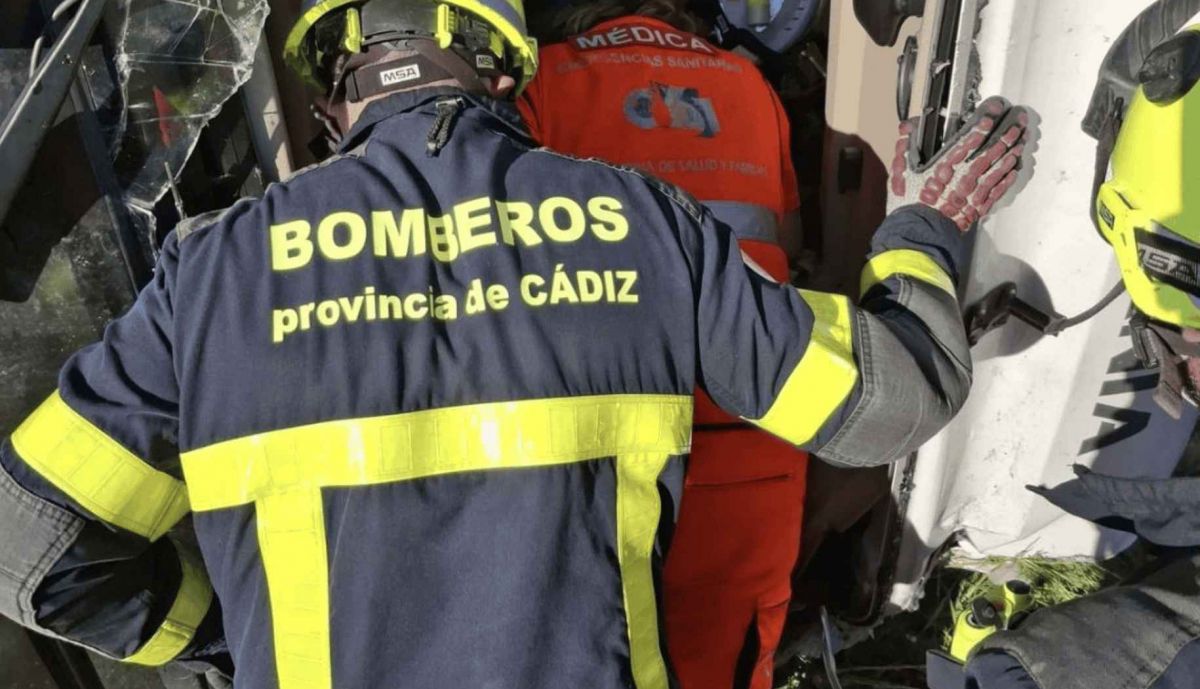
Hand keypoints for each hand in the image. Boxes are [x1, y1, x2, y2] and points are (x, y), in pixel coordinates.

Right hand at [890, 96, 1032, 230]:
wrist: (920, 233)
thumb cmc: (910, 205)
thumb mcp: (901, 175)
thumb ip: (904, 150)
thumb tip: (905, 130)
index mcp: (946, 166)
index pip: (967, 142)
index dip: (981, 128)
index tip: (990, 118)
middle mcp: (964, 176)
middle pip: (989, 153)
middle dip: (1005, 137)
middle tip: (1017, 125)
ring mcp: (974, 192)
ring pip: (997, 169)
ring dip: (1010, 155)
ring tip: (1020, 143)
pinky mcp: (978, 206)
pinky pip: (997, 190)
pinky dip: (1007, 179)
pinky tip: (1014, 170)